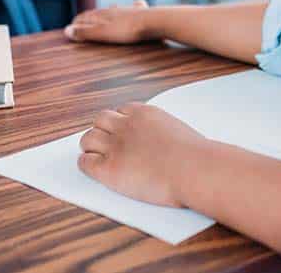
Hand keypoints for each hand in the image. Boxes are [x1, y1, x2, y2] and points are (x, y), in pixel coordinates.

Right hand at [65, 0, 152, 43]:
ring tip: (104, 13)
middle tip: (82, 21)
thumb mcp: (102, 33)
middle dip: (90, 17)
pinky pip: (134, 7)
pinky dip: (131, 7)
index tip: (70, 27)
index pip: (85, 17)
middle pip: (98, 12)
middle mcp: (114, 9)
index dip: (77, 23)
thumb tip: (66, 30)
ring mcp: (128, 10)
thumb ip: (85, 32)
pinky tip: (135, 3)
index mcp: (102, 14)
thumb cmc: (127, 30)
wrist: (153, 21)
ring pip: (115, 9)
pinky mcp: (142, 12)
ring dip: (107, 12)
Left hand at [78, 103, 208, 207]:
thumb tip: (161, 146)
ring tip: (94, 156)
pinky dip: (86, 164)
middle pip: (100, 120)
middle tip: (103, 143)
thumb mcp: (179, 133)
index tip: (120, 131)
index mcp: (144, 113)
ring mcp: (115, 146)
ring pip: (88, 138)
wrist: (194, 170)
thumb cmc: (195, 157)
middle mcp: (126, 125)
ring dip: (90, 146)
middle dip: (102, 131)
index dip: (119, 122)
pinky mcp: (108, 169)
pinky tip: (92, 169)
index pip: (121, 111)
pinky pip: (85, 162)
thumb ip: (163, 134)